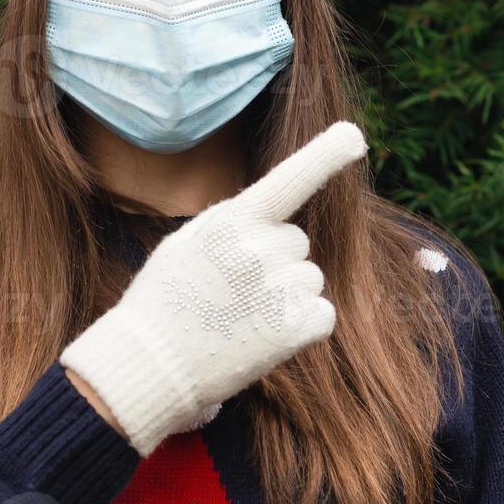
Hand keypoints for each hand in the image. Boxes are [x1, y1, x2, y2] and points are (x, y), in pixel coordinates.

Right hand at [60, 120, 366, 455]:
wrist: (149, 367)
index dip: (324, 157)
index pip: (287, 181)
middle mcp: (259, 250)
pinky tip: (263, 337)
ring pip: (309, 278)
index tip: (354, 136)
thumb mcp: (186, 244)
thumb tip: (272, 216)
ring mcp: (279, 290)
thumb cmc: (164, 303)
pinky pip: (323, 314)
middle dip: (274, 260)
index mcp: (231, 222)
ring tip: (241, 317)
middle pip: (296, 242)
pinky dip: (302, 326)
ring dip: (286, 295)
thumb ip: (231, 223)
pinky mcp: (295, 329)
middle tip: (232, 291)